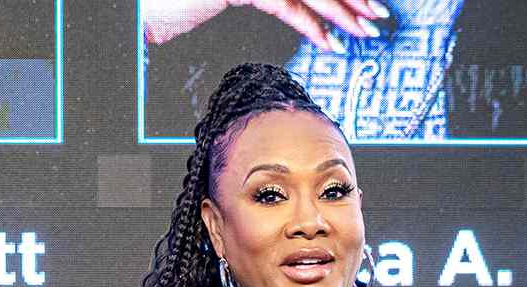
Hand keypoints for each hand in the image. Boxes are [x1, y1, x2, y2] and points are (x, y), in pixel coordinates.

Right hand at [144, 0, 387, 50]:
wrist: (149, 5)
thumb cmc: (178, 5)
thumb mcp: (229, 0)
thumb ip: (267, 0)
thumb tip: (299, 13)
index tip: (364, 5)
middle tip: (378, 15)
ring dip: (343, 10)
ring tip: (366, 28)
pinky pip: (286, 5)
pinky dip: (312, 24)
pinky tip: (331, 42)